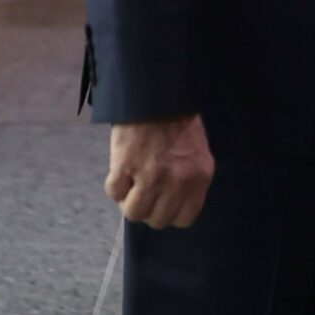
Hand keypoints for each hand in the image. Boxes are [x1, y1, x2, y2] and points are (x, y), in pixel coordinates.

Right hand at [107, 114, 213, 228]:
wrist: (156, 94)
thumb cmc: (178, 121)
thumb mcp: (196, 154)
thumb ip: (188, 181)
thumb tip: (170, 205)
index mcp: (199, 177)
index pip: (185, 218)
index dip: (170, 213)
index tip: (162, 203)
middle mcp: (178, 181)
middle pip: (158, 219)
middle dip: (149, 209)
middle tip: (143, 193)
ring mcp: (150, 176)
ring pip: (134, 213)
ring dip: (129, 202)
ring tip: (130, 185)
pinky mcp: (125, 166)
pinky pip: (114, 193)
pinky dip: (114, 187)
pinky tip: (120, 173)